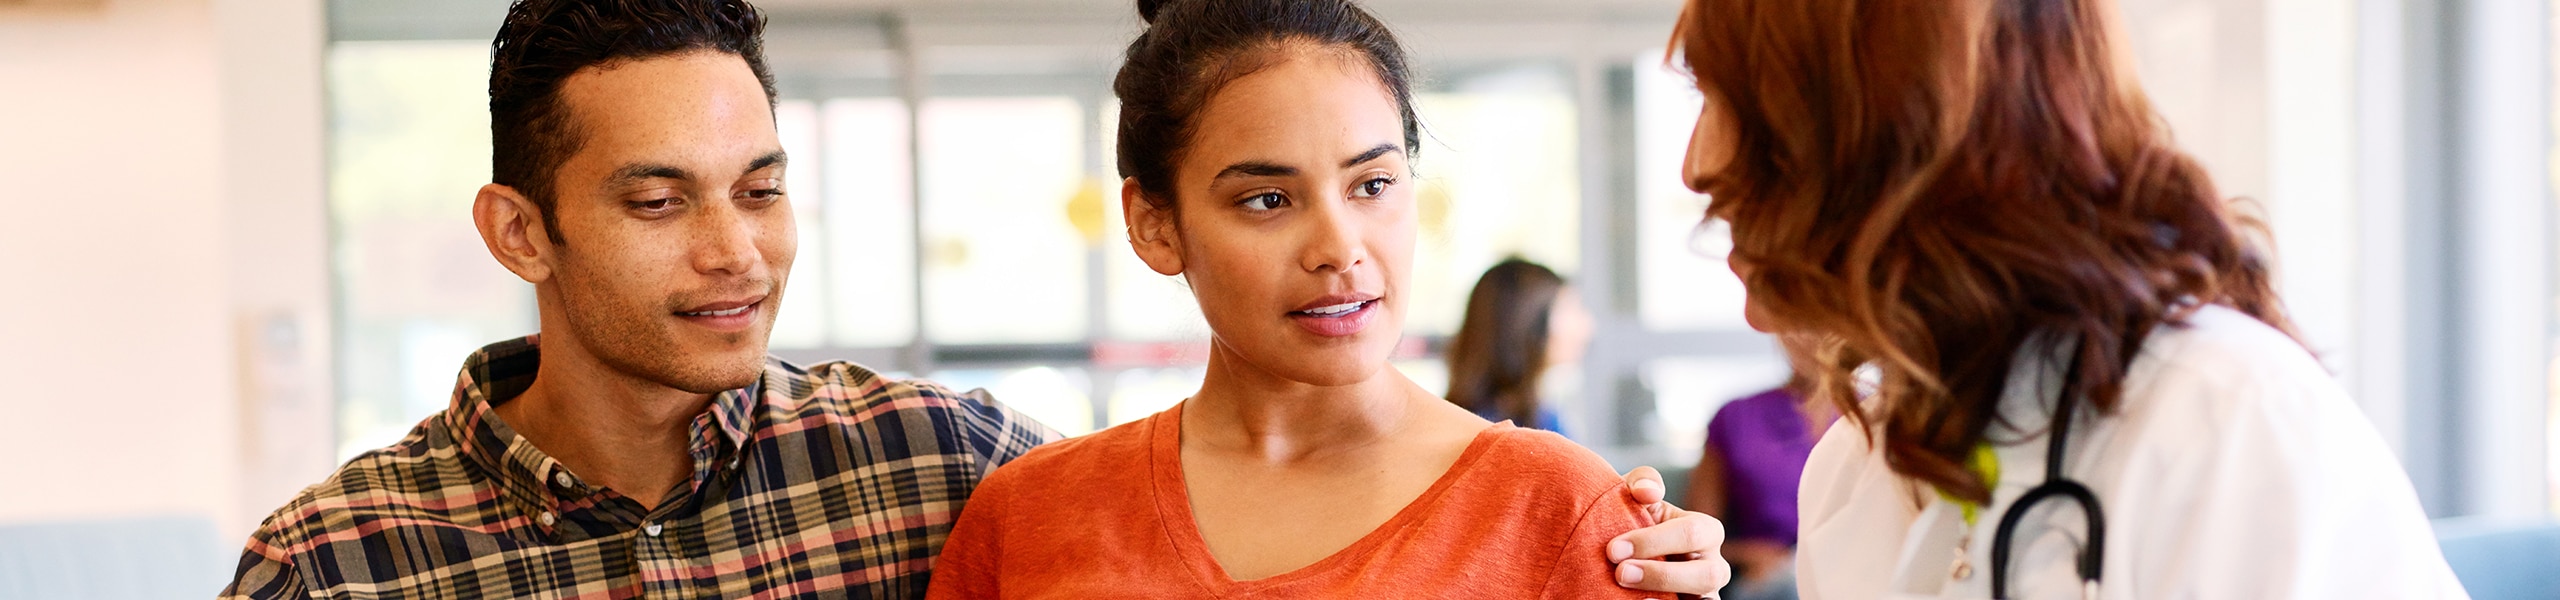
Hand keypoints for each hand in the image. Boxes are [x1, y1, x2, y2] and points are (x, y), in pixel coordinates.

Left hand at [1613, 466, 1732, 598]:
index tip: (1613, 549)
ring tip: (1631, 596)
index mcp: (1705, 530)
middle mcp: (1712, 565)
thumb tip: (1648, 492)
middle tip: (1621, 573)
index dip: (1653, 541)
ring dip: (1667, 598)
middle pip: (1707, 575)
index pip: (1692, 533)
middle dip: (1662, 575)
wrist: (1620, 551)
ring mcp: (1705, 593)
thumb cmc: (1633, 516)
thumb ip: (1643, 481)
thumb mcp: (1635, 494)